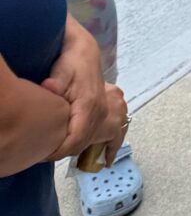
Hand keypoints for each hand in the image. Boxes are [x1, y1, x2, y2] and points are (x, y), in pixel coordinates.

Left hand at [41, 18, 105, 160]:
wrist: (84, 52)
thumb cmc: (71, 63)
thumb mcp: (60, 72)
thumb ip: (55, 84)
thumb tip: (48, 88)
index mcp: (91, 105)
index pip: (77, 138)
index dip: (61, 151)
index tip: (46, 156)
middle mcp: (105, 109)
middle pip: (89, 141)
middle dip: (72, 152)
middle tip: (55, 156)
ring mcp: (113, 107)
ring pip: (110, 136)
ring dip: (99, 150)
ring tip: (92, 163)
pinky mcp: (114, 105)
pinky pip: (119, 128)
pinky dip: (113, 143)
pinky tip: (107, 155)